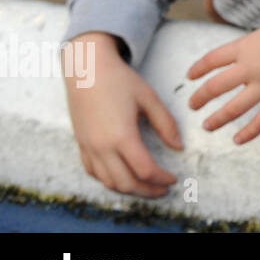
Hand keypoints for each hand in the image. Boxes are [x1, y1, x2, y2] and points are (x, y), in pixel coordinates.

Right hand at [62, 32, 182, 197]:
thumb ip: (166, 124)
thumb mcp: (149, 99)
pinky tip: (123, 175)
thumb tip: (179, 147)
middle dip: (147, 191)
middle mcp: (102, 147)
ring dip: (128, 188)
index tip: (173, 178)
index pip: (145, 170)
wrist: (86, 68)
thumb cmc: (120, 80)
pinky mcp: (80, 144)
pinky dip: (109, 180)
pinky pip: (93, 172)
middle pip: (125, 183)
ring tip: (146, 185)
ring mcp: (88, 147)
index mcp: (122, 136)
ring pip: (108, 182)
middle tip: (163, 189)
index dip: (162, 179)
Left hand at [186, 3, 259, 144]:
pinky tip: (237, 140)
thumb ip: (257, 44)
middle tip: (192, 105)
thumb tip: (250, 54)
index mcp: (247, 46)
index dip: (197, 68)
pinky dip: (248, 133)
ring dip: (216, 119)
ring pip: (233, 108)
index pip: (212, 59)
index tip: (190, 76)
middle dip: (200, 98)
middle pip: (216, 86)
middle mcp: (252, 66)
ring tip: (207, 126)